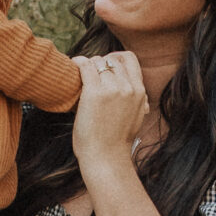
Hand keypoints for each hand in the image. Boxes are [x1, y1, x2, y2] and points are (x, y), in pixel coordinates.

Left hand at [71, 47, 149, 178]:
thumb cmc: (117, 141)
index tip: (106, 66)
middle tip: (90, 73)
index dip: (116, 58)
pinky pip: (85, 66)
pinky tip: (74, 66)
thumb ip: (138, 102)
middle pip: (112, 59)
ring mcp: (112, 89)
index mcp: (140, 91)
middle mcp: (128, 87)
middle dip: (100, 62)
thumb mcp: (137, 118)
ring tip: (81, 74)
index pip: (130, 58)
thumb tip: (142, 98)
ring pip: (98, 61)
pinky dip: (78, 63)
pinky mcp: (94, 92)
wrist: (106, 157)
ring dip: (88, 66)